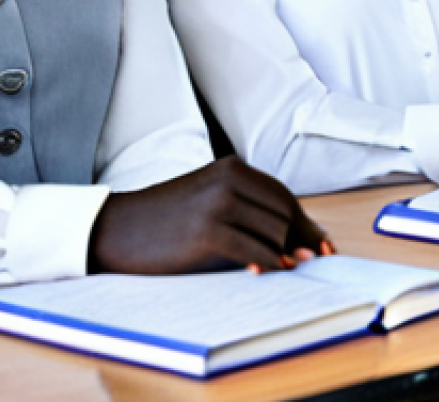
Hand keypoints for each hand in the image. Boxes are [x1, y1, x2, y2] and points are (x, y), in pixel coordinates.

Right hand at [89, 157, 332, 274]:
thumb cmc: (165, 219)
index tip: (322, 244)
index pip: (282, 196)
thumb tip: (299, 233)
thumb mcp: (208, 198)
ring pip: (274, 232)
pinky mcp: (207, 232)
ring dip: (283, 253)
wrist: (116, 228)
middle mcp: (228, 179)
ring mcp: (218, 204)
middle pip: (284, 213)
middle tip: (312, 260)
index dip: (304, 222)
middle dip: (300, 239)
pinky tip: (272, 271)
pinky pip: (255, 250)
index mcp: (232, 167)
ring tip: (285, 267)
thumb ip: (246, 207)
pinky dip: (269, 263)